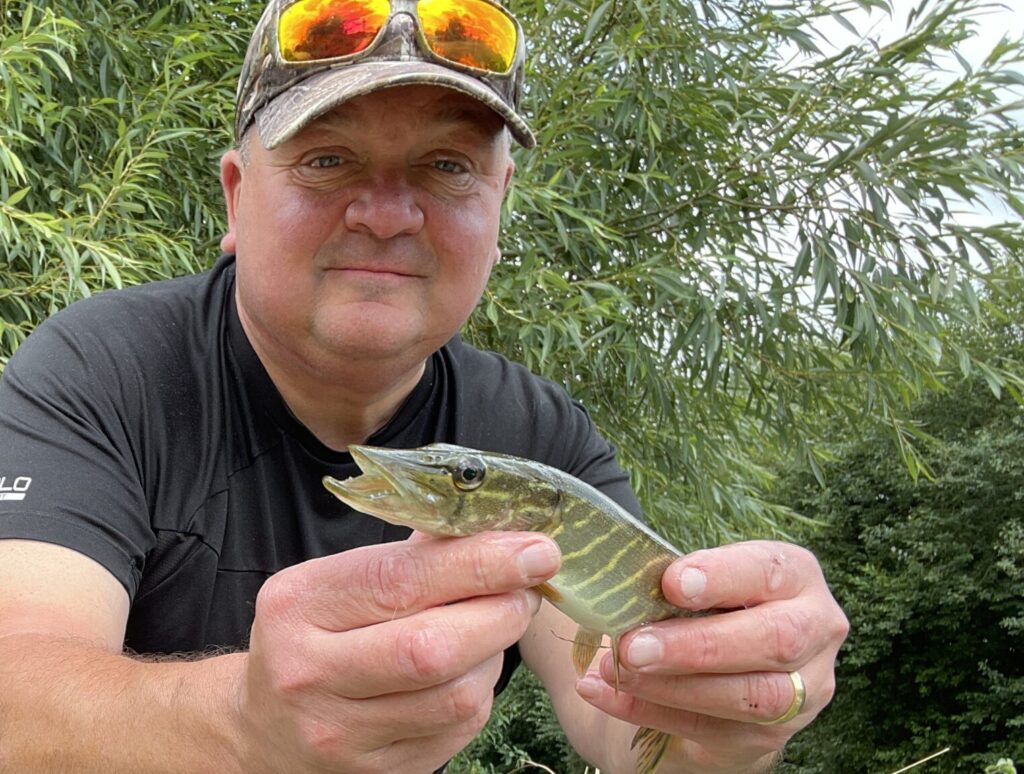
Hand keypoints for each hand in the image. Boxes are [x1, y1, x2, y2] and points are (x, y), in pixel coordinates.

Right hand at [236, 532, 560, 773]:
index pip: (400, 580)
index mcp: (299, 605)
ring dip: (495, 653)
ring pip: (457, 694)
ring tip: (492, 627)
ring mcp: (340, 734)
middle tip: (529, 588)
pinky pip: (458, 729)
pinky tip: (469, 669)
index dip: (479, 564)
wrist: (266, 725)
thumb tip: (498, 529)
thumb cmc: (316, 632)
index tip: (536, 550)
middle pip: (433, 648)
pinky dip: (480, 690)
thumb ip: (412, 555)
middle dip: (501, 611)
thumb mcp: (340, 580)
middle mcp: (310, 673)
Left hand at [576, 540, 848, 771]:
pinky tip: (606, 693)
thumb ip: (677, 583)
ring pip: (752, 696)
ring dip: (674, 686)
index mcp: (796, 576)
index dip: (723, 576)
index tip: (673, 583)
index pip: (770, 570)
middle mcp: (815, 631)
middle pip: (774, 639)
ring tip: (619, 669)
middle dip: (698, 644)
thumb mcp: (696, 582)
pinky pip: (712, 730)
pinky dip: (649, 711)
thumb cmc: (701, 607)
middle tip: (634, 644)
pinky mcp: (769, 736)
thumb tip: (626, 591)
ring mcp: (802, 690)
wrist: (712, 671)